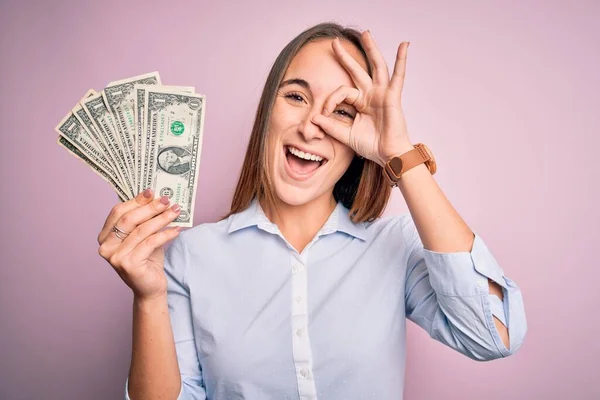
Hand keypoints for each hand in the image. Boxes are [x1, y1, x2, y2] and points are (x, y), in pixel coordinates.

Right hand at [97, 189, 181, 299]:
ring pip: (142, 230)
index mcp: (105, 236)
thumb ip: (143, 219)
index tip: (152, 191)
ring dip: (161, 219)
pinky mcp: (129, 265)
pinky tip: (176, 229)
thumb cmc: (147, 260)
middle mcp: (106, 247)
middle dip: (150, 207)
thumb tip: (156, 196)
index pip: (118, 212)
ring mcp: (115, 257)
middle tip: (167, 200)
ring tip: (175, 212)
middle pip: (129, 219)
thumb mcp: (143, 236)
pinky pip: (150, 243)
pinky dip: (165, 234)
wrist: (150, 287)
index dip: (136, 200)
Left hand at [311, 31, 414, 166]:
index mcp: (360, 103)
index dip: (331, 100)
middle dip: (346, 57)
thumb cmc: (371, 146)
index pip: (342, 92)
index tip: (324, 113)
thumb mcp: (345, 134)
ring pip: (376, 66)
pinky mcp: (392, 96)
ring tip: (366, 33)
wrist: (387, 155)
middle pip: (357, 71)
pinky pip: (398, 76)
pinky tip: (404, 45)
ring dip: (371, 49)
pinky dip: (401, 60)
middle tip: (334, 42)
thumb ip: (330, 126)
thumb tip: (313, 118)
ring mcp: (382, 94)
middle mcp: (371, 95)